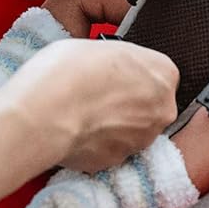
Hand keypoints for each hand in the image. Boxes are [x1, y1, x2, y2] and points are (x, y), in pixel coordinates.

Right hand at [2, 37, 179, 171]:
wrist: (44, 113)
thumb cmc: (69, 70)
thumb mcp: (100, 46)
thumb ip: (119, 62)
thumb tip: (112, 71)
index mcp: (163, 73)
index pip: (158, 73)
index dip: (134, 73)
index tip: (116, 75)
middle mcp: (162, 109)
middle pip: (150, 104)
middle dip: (128, 102)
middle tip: (98, 94)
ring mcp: (142, 139)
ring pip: (132, 129)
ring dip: (114, 124)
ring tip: (84, 113)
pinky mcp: (118, 161)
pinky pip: (111, 147)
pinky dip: (98, 142)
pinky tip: (77, 130)